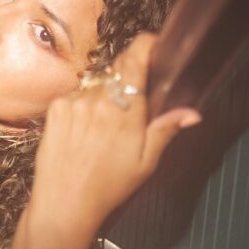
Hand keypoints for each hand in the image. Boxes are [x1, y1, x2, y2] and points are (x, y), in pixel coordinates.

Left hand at [29, 31, 201, 235]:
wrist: (64, 203)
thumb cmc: (110, 186)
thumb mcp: (145, 162)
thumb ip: (165, 130)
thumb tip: (192, 112)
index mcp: (125, 109)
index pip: (135, 57)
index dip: (145, 45)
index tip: (153, 47)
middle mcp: (98, 98)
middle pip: (117, 73)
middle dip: (126, 84)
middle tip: (129, 112)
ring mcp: (73, 101)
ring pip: (96, 86)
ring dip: (103, 98)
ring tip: (102, 131)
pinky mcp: (55, 109)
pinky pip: (75, 96)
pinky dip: (82, 107)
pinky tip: (83, 133)